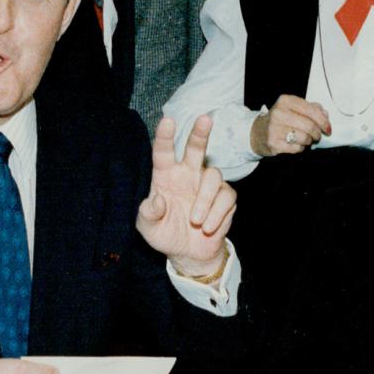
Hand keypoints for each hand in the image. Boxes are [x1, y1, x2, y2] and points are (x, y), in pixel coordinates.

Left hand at [137, 115, 235, 278]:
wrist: (189, 254)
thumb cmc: (165, 234)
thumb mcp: (148, 228)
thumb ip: (147, 214)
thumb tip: (156, 198)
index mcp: (165, 176)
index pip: (163, 153)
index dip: (165, 136)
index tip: (168, 121)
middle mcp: (187, 175)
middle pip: (195, 148)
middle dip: (200, 133)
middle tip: (205, 118)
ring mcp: (207, 185)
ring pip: (213, 176)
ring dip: (204, 200)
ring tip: (196, 221)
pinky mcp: (225, 197)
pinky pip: (226, 197)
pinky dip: (216, 214)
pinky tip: (208, 228)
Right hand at [249, 94, 330, 156]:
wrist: (257, 132)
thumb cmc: (279, 120)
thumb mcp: (292, 108)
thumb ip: (310, 108)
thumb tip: (325, 114)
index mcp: (285, 101)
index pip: (312, 110)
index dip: (323, 121)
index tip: (328, 128)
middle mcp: (279, 113)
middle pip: (309, 126)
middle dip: (317, 133)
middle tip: (318, 136)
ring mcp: (275, 129)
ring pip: (304, 138)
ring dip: (309, 141)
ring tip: (306, 139)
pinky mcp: (273, 143)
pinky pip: (297, 148)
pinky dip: (301, 148)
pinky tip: (297, 144)